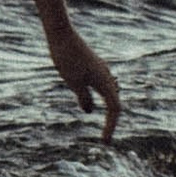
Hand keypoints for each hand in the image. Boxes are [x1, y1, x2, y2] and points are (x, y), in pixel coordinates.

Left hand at [43, 13, 121, 142]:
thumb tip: (89, 111)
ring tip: (104, 123)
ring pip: (109, 93)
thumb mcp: (73, 82)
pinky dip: (100, 97)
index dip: (111, 127)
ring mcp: (100, 70)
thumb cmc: (66, 58)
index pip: (114, 109)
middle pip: (115, 103)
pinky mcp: (93, 65)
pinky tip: (91, 99)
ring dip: (108, 108)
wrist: (61, 33)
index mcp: (105, 82)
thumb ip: (84, 98)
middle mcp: (106, 76)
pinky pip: (101, 85)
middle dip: (111, 121)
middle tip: (104, 139)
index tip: (104, 143)